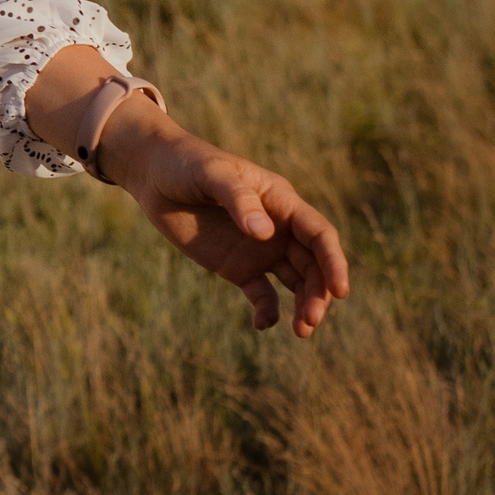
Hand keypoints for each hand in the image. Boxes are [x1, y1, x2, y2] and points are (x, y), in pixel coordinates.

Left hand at [104, 110, 351, 336]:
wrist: (153, 174)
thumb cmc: (186, 164)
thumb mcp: (212, 174)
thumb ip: (238, 199)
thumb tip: (265, 234)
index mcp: (281, 201)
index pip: (319, 234)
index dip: (334, 261)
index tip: (340, 290)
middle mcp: (279, 229)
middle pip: (313, 265)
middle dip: (318, 293)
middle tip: (310, 321)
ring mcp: (260, 250)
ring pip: (296, 282)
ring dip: (303, 306)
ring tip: (301, 331)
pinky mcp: (238, 267)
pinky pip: (263, 294)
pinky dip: (268, 311)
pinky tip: (262, 325)